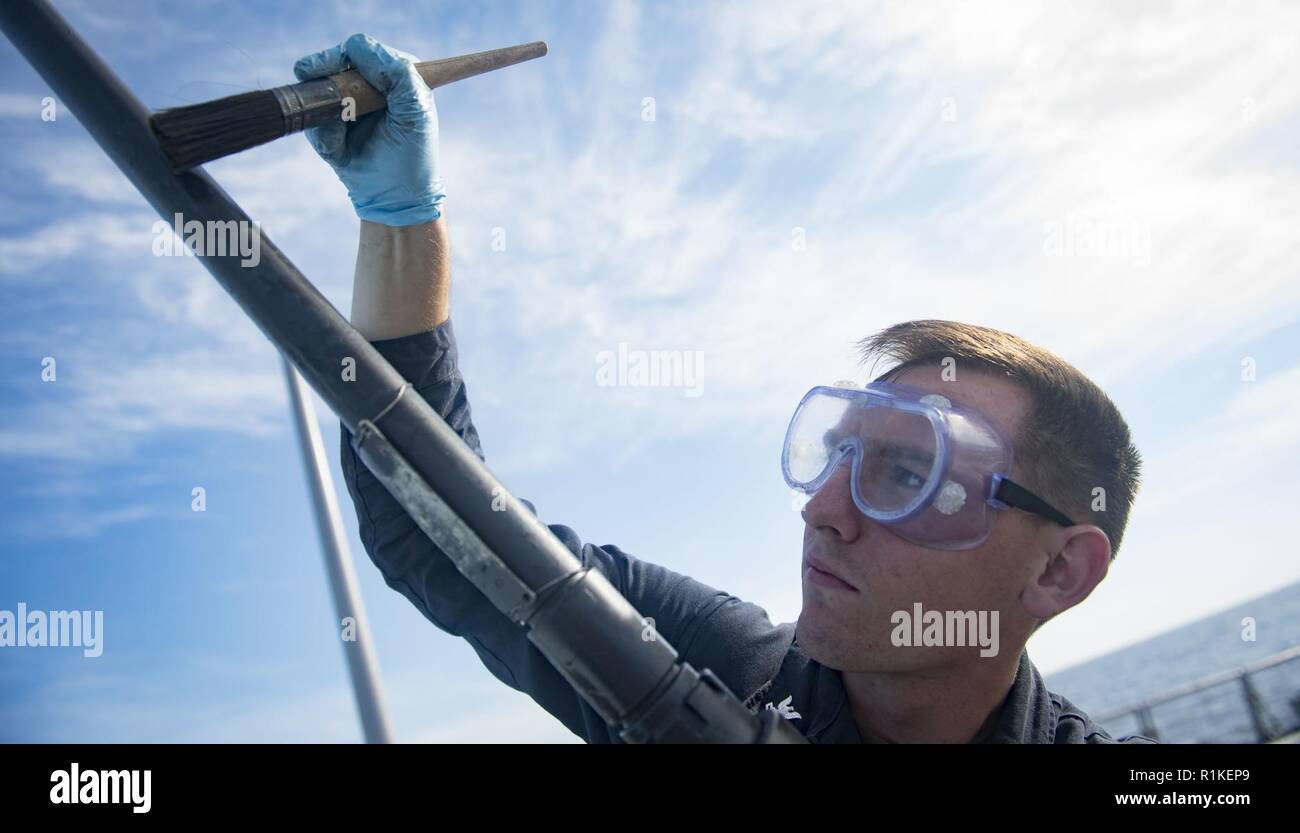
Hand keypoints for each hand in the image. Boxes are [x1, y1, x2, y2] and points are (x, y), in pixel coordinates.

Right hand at [294, 33, 444, 226]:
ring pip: (316, 89)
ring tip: (341, 132)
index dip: (348, 54)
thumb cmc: (412, 154)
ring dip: (323, 107)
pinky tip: (339, 151)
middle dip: (325, 74)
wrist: (394, 197)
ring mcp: (344, 103)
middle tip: (321, 88)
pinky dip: (323, 135)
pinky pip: (311, 120)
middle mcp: (368, 84)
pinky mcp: (327, 125)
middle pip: (333, 61)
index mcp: (394, 74)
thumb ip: (397, 73)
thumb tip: (357, 47)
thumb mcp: (414, 110)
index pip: (362, 49)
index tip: (340, 64)